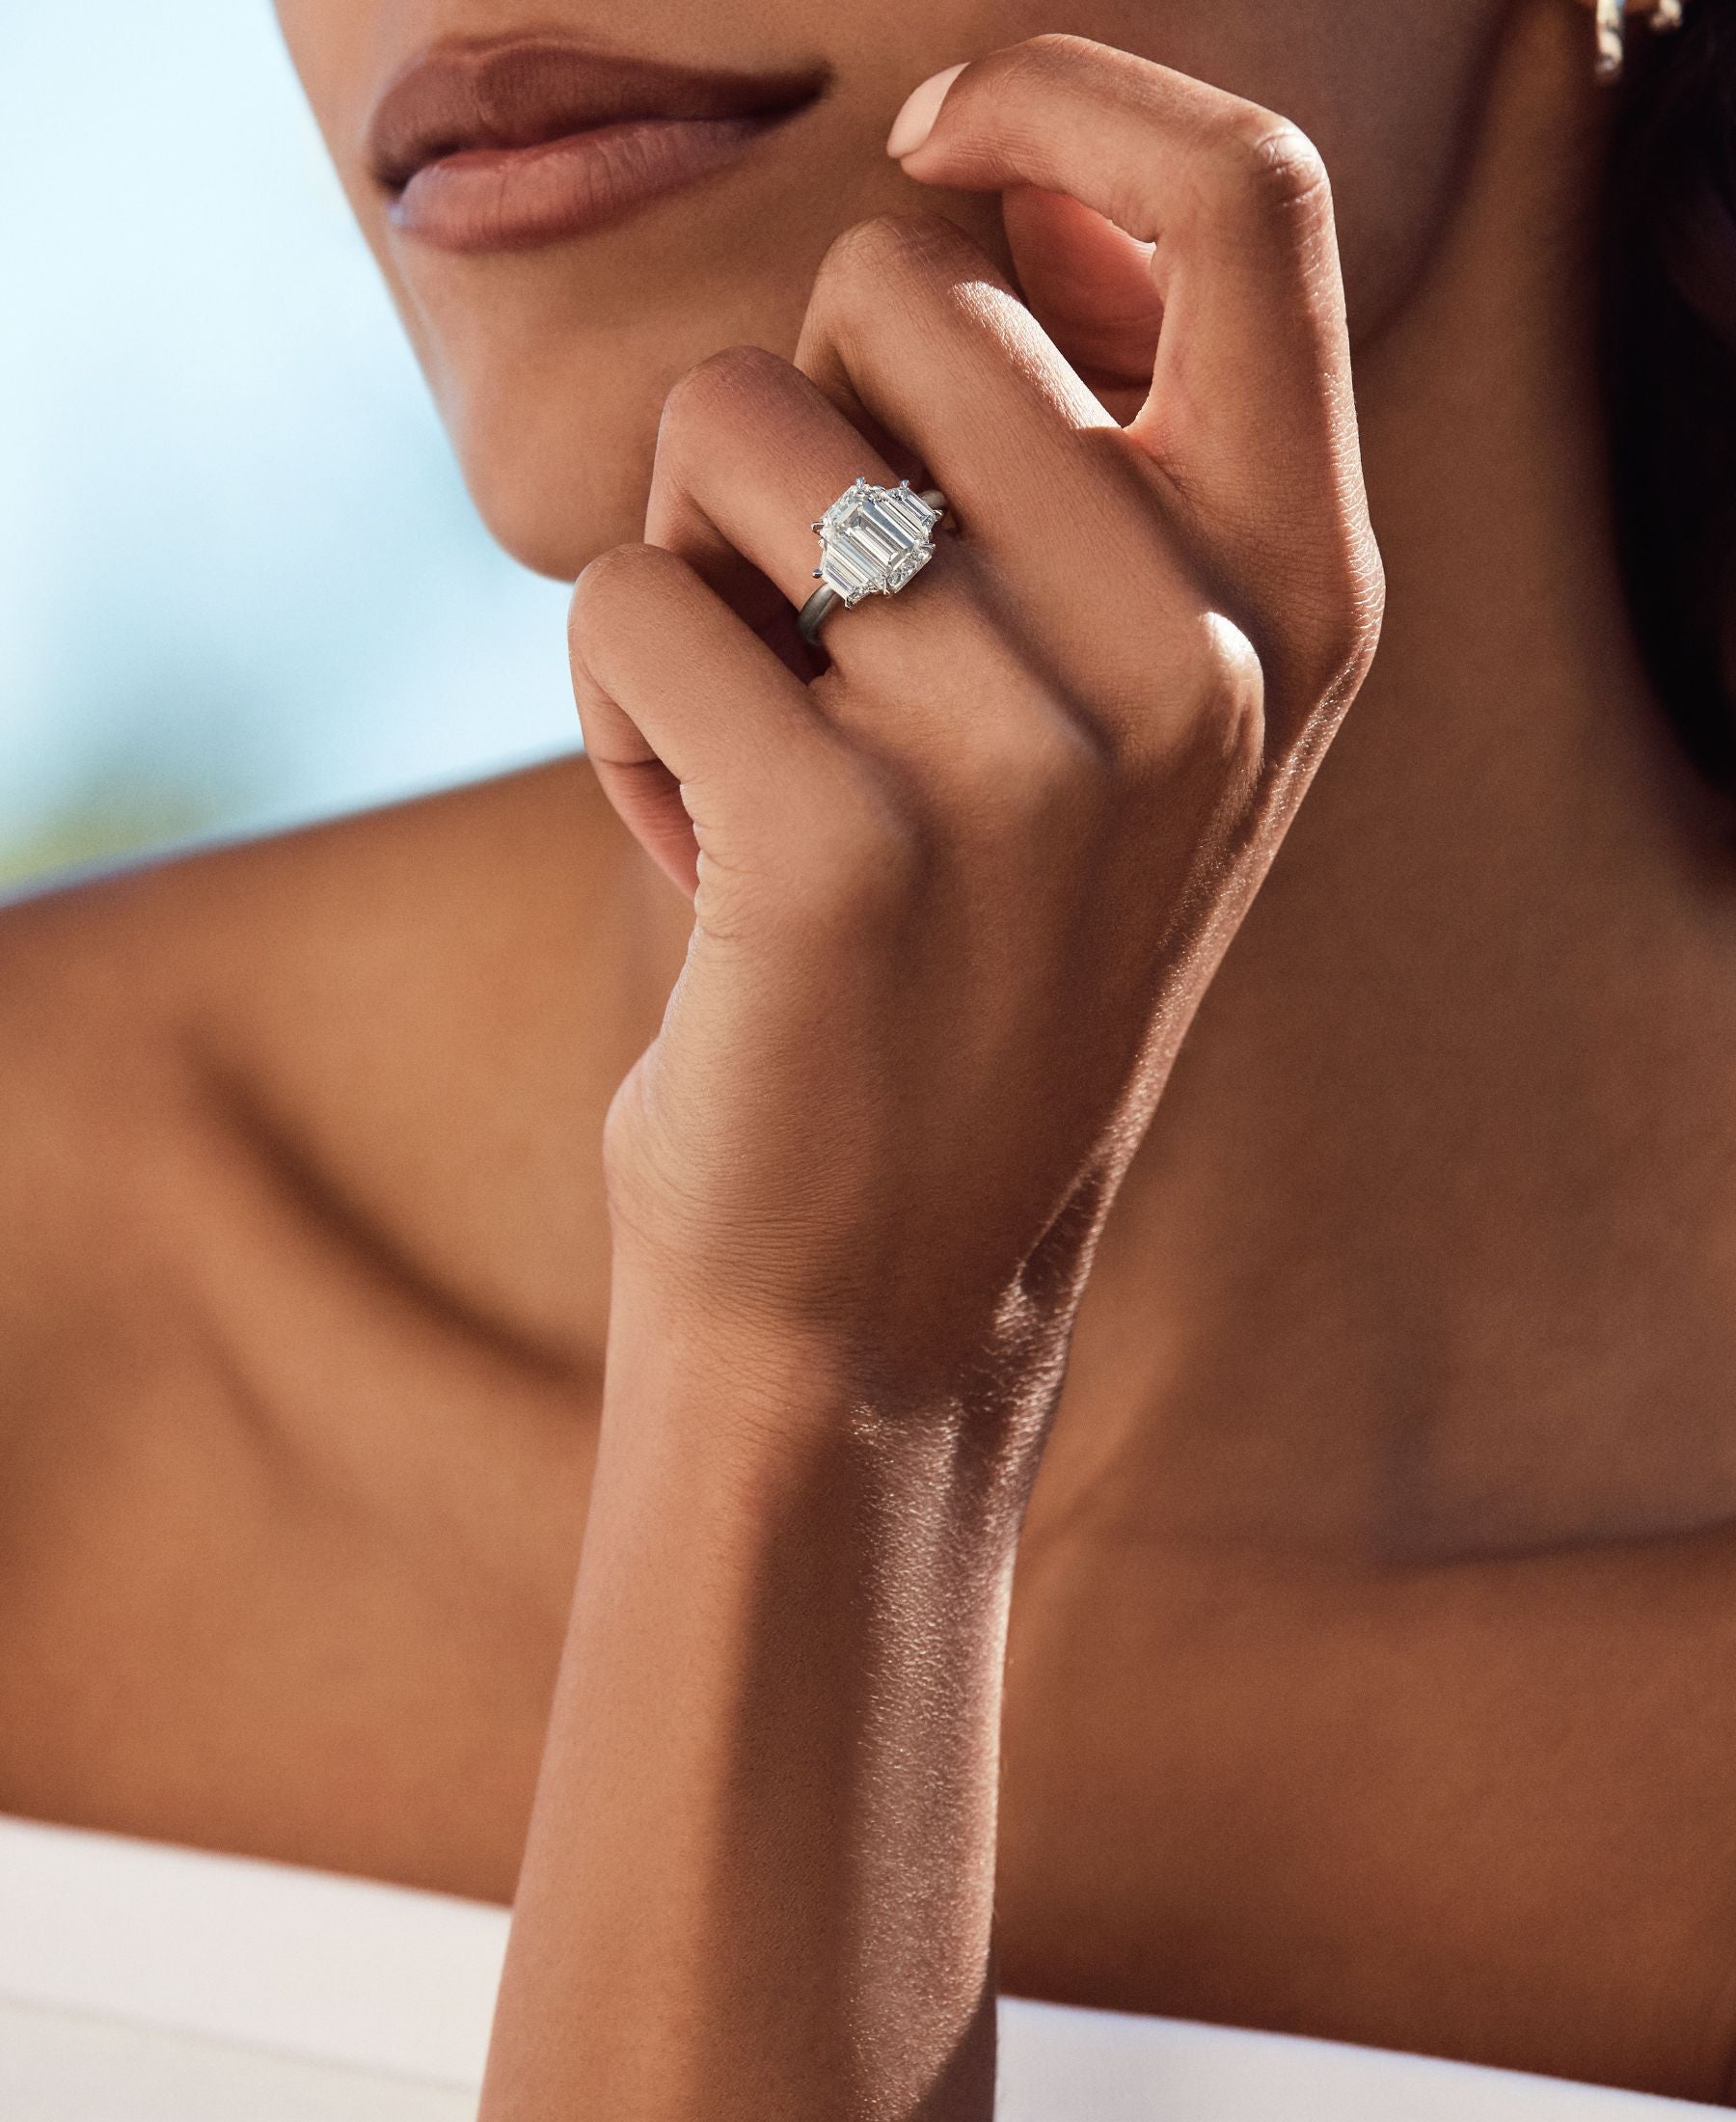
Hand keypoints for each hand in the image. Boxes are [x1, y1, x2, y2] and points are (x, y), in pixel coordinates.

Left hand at [572, 33, 1382, 1414]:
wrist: (885, 1292)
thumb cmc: (966, 964)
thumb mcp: (1111, 719)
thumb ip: (1087, 469)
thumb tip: (967, 190)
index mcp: (1293, 602)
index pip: (1251, 202)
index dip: (1076, 98)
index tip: (947, 126)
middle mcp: (1199, 662)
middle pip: (901, 286)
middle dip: (802, 424)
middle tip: (827, 642)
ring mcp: (1030, 757)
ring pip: (731, 426)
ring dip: (695, 570)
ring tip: (770, 761)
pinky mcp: (834, 845)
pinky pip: (624, 597)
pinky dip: (613, 703)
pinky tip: (703, 855)